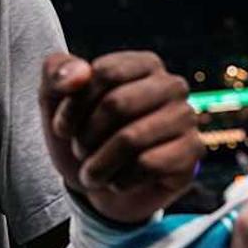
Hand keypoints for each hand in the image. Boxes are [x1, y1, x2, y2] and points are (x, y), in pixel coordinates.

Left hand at [39, 51, 201, 223]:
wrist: (98, 183)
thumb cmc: (80, 132)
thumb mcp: (54, 98)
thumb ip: (56, 73)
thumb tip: (81, 73)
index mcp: (142, 64)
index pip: (104, 73)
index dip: (74, 105)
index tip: (62, 128)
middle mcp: (171, 85)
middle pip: (117, 104)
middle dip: (86, 136)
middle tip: (79, 151)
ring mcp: (186, 118)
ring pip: (132, 138)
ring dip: (100, 163)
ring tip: (91, 172)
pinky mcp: (193, 153)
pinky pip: (149, 165)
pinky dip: (121, 179)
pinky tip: (117, 181)